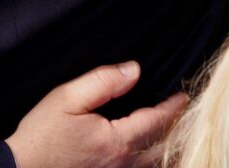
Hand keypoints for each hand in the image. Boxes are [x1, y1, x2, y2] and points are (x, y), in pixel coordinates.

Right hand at [4, 62, 186, 167]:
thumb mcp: (66, 98)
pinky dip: (152, 161)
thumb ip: (102, 82)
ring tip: (175, 131)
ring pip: (155, 164)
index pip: (156, 122)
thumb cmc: (42, 135)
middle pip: (163, 147)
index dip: (172, 108)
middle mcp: (122, 164)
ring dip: (168, 147)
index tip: (183, 96)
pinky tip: (151, 151)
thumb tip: (134, 70)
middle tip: (185, 112)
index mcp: (116, 142)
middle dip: (177, 128)